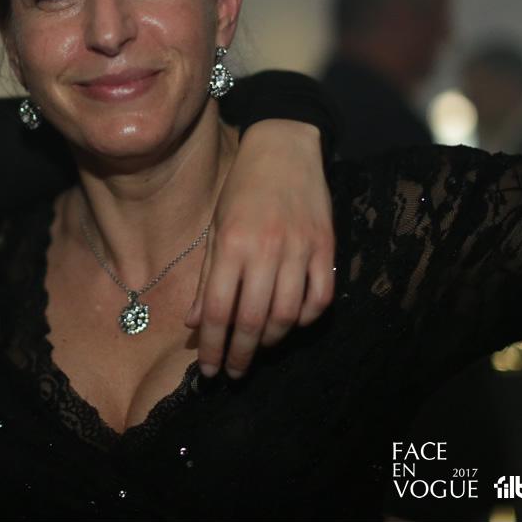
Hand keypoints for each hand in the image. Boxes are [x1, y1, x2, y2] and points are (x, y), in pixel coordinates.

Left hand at [186, 119, 334, 377]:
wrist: (285, 149)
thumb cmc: (241, 190)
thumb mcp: (215, 228)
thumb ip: (208, 278)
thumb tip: (195, 323)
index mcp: (232, 244)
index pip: (219, 309)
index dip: (213, 345)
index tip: (208, 370)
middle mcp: (266, 249)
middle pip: (253, 319)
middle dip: (240, 353)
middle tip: (232, 373)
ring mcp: (300, 248)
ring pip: (288, 314)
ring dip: (271, 340)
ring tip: (257, 347)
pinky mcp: (326, 247)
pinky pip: (320, 297)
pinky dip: (306, 318)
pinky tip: (290, 323)